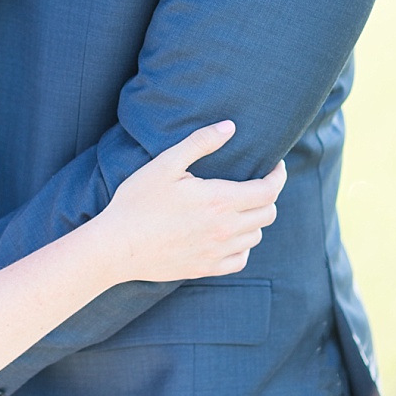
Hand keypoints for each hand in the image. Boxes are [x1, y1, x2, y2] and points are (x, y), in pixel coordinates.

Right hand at [97, 121, 284, 282]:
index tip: (275, 166)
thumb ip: (199, 143)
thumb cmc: (137, 201)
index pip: (269, 190)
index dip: (278, 176)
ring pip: (256, 236)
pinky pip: (242, 259)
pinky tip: (227, 235)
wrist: (117, 246)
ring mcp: (218, 251)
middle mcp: (226, 228)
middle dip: (267, 196)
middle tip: (253, 186)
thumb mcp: (164, 165)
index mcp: (219, 200)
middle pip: (269, 213)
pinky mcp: (208, 268)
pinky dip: (242, 246)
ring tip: (236, 208)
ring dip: (253, 220)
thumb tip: (230, 127)